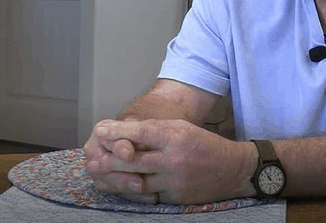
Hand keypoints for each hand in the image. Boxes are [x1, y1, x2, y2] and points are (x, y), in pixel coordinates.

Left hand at [86, 119, 257, 204]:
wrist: (233, 169)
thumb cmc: (204, 144)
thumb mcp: (181, 127)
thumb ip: (155, 129)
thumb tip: (124, 132)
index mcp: (175, 137)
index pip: (141, 132)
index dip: (117, 131)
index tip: (100, 130)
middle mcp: (174, 159)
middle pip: (134, 161)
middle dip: (109, 161)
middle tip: (91, 161)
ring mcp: (175, 181)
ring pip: (137, 183)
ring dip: (116, 181)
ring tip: (99, 178)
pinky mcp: (177, 198)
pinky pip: (149, 196)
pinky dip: (133, 193)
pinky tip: (120, 189)